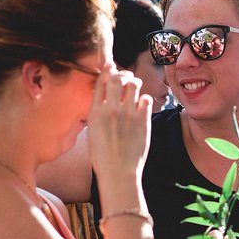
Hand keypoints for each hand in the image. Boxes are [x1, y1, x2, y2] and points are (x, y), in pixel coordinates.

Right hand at [87, 66, 151, 186]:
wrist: (118, 172)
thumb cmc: (103, 156)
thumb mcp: (93, 132)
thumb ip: (98, 114)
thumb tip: (103, 100)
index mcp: (95, 113)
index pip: (101, 83)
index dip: (106, 71)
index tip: (111, 66)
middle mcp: (111, 110)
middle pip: (117, 79)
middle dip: (122, 74)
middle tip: (126, 76)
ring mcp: (128, 114)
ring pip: (134, 85)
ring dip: (135, 82)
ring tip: (136, 85)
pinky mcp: (142, 121)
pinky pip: (146, 100)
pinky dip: (144, 99)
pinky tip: (142, 103)